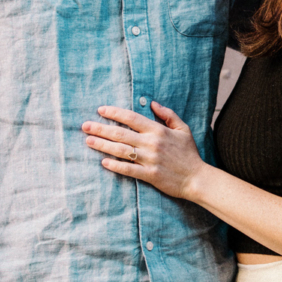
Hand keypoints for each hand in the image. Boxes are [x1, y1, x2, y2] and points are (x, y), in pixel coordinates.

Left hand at [83, 103, 204, 200]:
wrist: (197, 178)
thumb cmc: (189, 153)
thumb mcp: (183, 129)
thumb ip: (167, 115)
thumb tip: (152, 103)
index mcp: (158, 130)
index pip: (131, 118)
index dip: (114, 113)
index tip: (100, 110)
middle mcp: (151, 143)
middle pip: (121, 134)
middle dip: (101, 129)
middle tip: (85, 126)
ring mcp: (150, 160)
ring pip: (121, 151)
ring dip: (103, 145)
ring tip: (88, 142)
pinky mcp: (149, 175)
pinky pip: (128, 170)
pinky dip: (115, 166)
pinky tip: (103, 162)